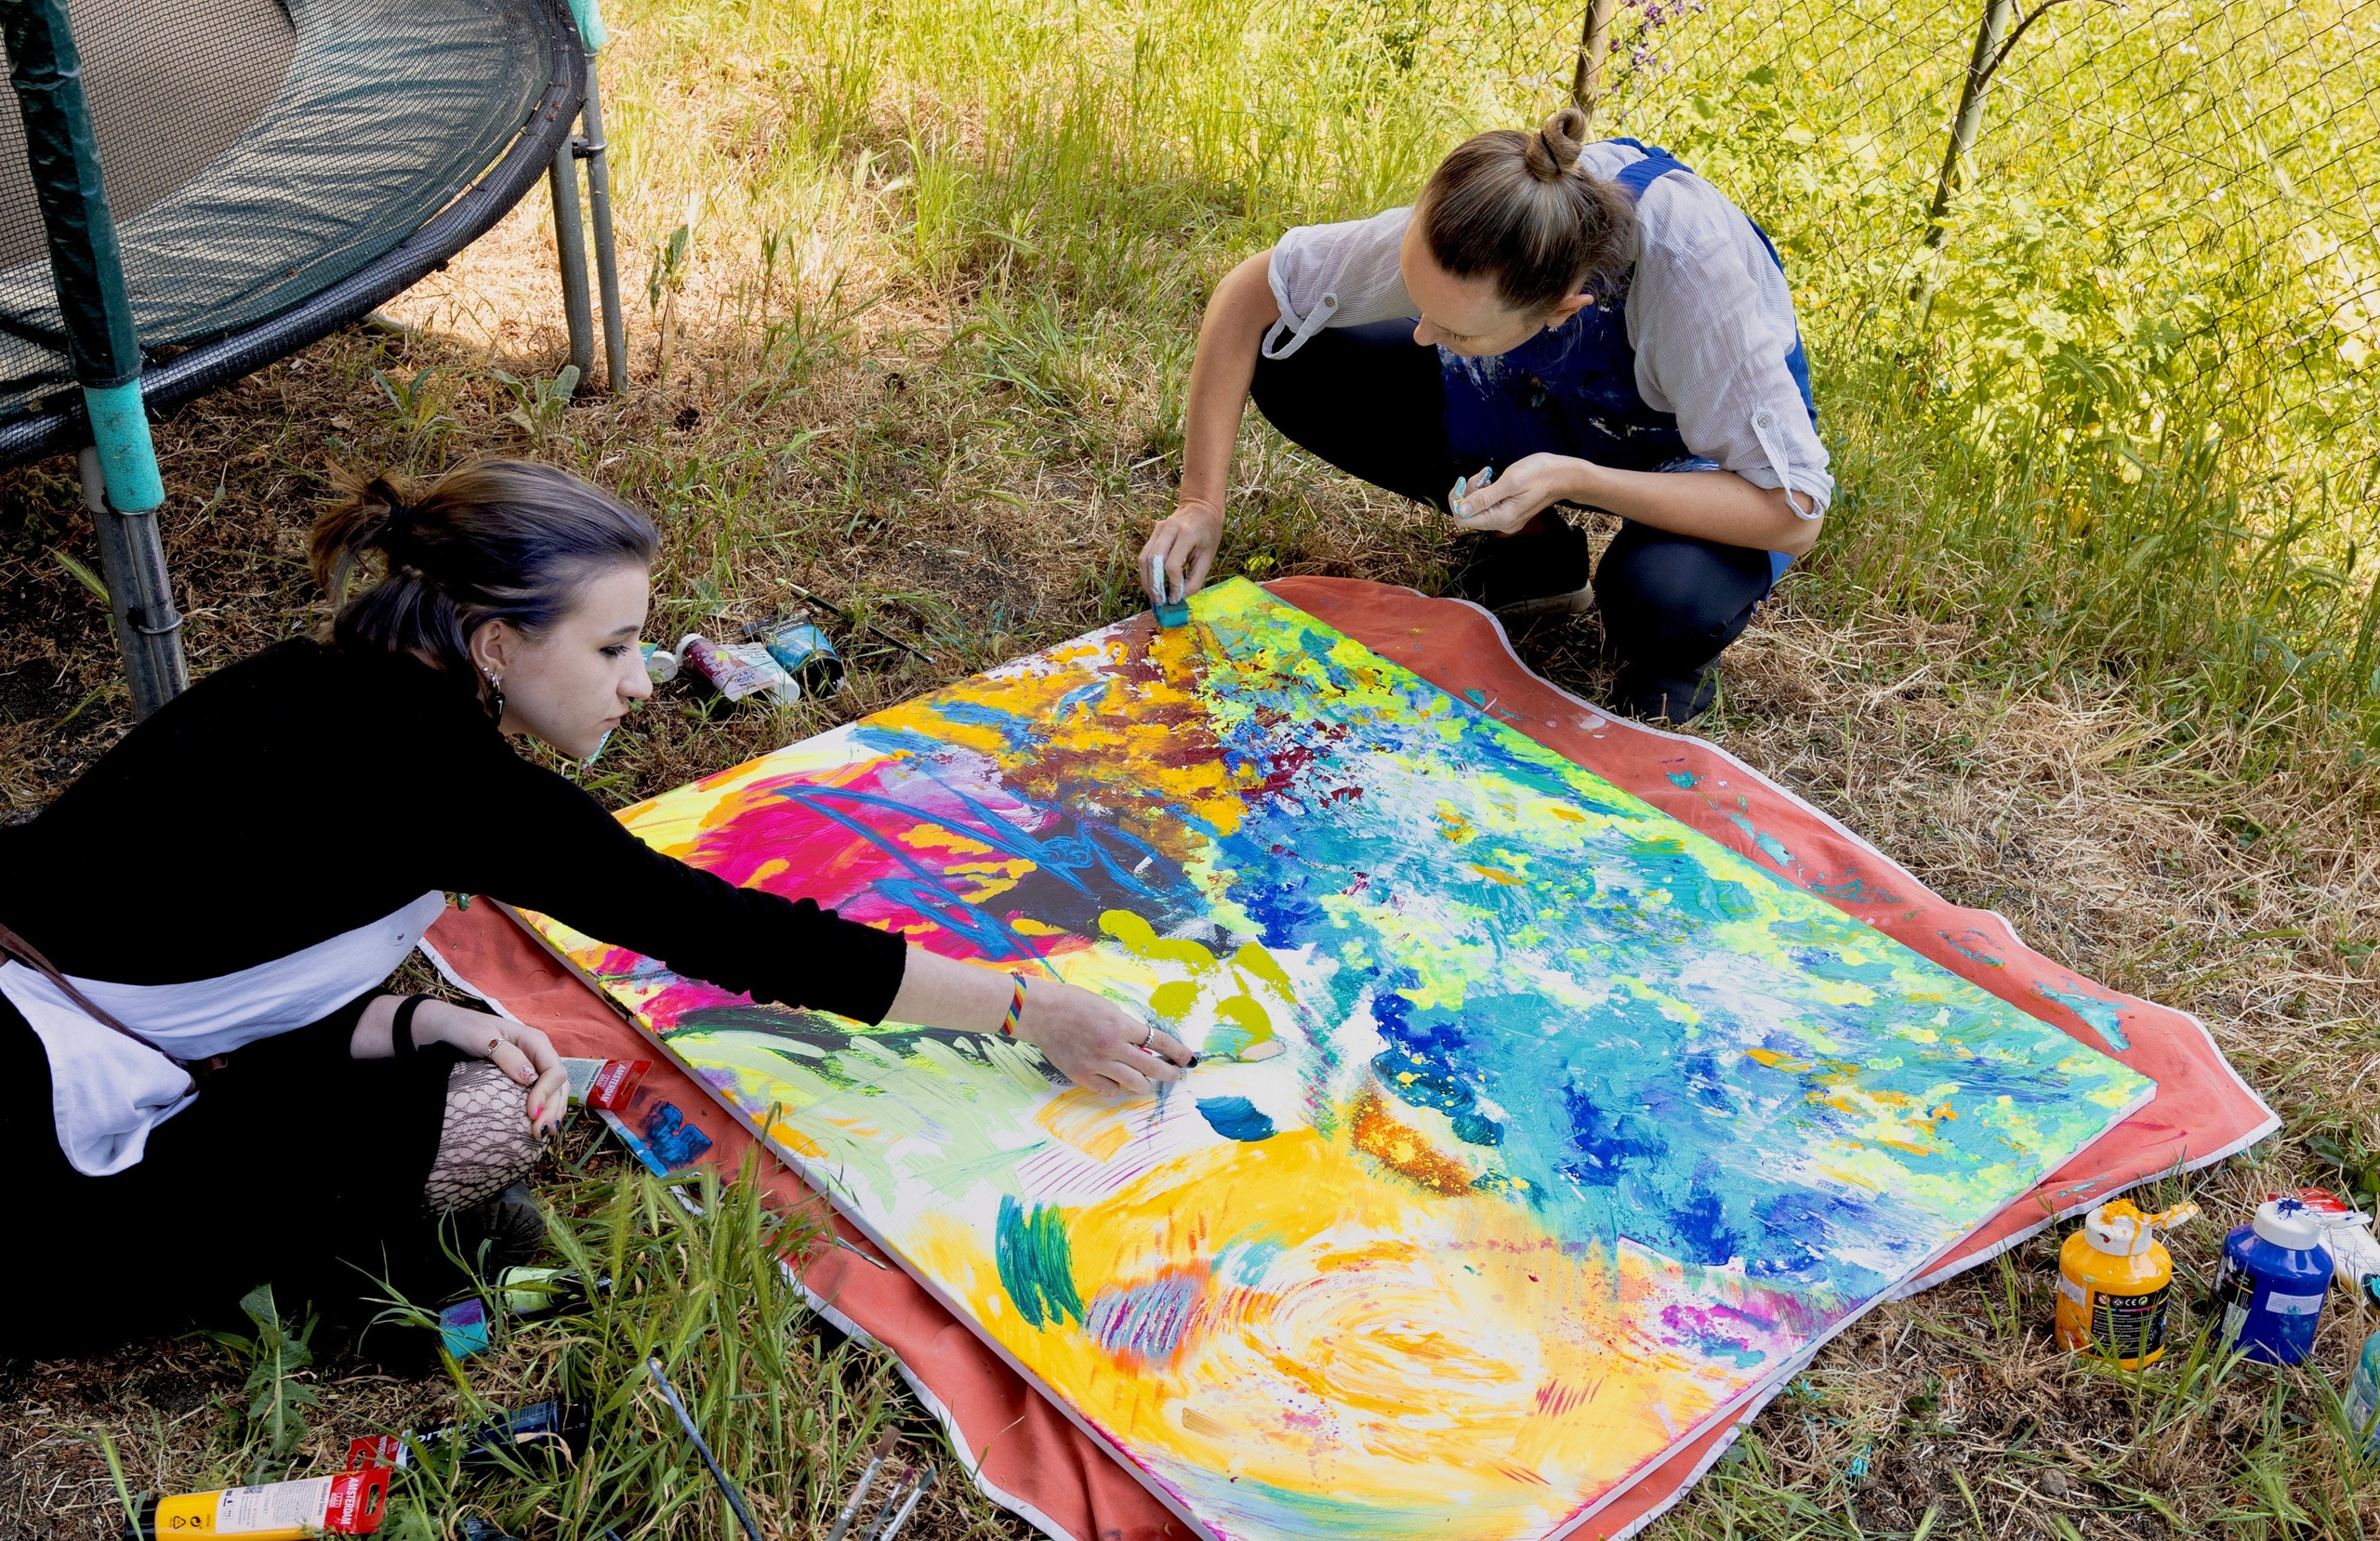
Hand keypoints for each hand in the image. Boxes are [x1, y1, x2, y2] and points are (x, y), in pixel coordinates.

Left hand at [421, 1001, 568, 1136]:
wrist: (446, 1028)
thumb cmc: (463, 1029)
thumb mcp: (482, 1037)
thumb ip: (506, 1055)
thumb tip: (529, 1078)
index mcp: (534, 1041)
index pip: (554, 1070)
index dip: (546, 1093)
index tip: (531, 1113)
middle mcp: (539, 1054)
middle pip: (558, 1085)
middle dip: (552, 1109)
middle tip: (539, 1132)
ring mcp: (533, 1066)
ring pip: (555, 1092)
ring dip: (552, 1113)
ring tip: (543, 1135)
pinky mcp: (524, 1078)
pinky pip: (543, 1094)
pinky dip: (545, 1110)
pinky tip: (539, 1125)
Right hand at [1012, 977, 1192, 1094]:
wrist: (1041, 1012)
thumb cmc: (1072, 1002)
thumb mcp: (1107, 1007)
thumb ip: (1125, 1027)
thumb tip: (1142, 1046)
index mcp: (1121, 1026)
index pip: (1160, 1042)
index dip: (1178, 1052)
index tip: (1189, 1059)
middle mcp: (1112, 1047)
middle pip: (1152, 1068)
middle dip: (1169, 1074)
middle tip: (1174, 1075)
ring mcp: (1097, 1064)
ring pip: (1134, 1084)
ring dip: (1144, 1083)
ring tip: (1144, 1080)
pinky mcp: (1082, 1075)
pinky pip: (1109, 1090)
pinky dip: (1115, 1086)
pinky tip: (1114, 1080)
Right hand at [1139, 500, 1222, 605]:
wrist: (1201, 507)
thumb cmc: (1209, 533)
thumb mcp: (1208, 556)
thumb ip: (1195, 578)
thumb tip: (1180, 597)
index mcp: (1187, 533)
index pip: (1172, 564)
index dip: (1172, 584)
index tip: (1175, 598)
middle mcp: (1169, 528)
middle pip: (1153, 561)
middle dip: (1154, 585)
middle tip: (1159, 601)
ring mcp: (1158, 528)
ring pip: (1144, 558)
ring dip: (1146, 580)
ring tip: (1153, 595)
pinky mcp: (1153, 531)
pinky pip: (1144, 554)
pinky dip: (1146, 571)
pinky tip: (1152, 582)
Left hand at [1454, 452, 1590, 534]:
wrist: (1563, 475)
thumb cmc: (1540, 474)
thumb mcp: (1510, 482)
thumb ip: (1484, 498)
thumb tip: (1460, 510)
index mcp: (1502, 518)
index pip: (1463, 519)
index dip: (1458, 501)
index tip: (1464, 481)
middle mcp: (1502, 524)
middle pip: (1469, 515)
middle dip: (1467, 493)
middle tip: (1481, 476)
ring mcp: (1506, 520)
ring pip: (1477, 509)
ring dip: (1476, 490)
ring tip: (1488, 475)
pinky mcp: (1509, 512)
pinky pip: (1488, 506)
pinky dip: (1485, 492)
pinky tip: (1492, 480)